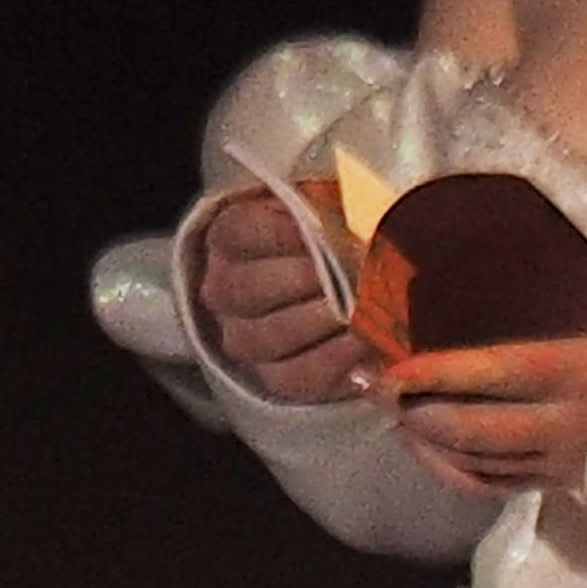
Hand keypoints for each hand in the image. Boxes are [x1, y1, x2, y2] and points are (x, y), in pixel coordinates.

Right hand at [196, 185, 368, 404]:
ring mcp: (243, 338)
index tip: (324, 230)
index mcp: (229, 238)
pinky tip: (361, 342)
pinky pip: (294, 376)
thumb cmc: (325, 239)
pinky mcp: (273, 377)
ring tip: (357, 307)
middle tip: (346, 271)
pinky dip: (331, 360)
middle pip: (248, 289)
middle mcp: (224, 291)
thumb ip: (330, 210)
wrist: (324, 289)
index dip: (281, 232)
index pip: (240, 232)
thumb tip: (356, 222)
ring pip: (267, 337)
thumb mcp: (323, 210)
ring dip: (317, 321)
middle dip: (303, 279)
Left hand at [385, 332, 586, 496]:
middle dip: (420, 415)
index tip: (393, 370)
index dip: (436, 374)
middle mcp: (564, 423)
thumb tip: (580, 244)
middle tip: (384, 395)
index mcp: (577, 371)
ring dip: (431, 447)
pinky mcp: (565, 484)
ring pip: (479, 465)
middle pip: (474, 429)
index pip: (491, 373)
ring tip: (398, 422)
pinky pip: (496, 487)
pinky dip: (456, 474)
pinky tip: (432, 456)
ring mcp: (563, 462)